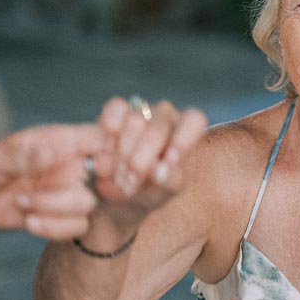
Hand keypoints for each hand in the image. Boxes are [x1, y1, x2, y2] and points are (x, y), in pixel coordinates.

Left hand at [0, 123, 106, 241]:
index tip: (94, 160)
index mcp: (58, 140)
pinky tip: (29, 222)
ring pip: (89, 204)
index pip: (101, 135)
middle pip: (105, 174)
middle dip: (86, 185)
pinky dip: (55, 228)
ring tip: (24, 204)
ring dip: (58, 209)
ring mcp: (62, 192)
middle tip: (53, 189)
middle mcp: (66, 165)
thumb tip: (53, 150)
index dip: (112, 145)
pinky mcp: (55, 217)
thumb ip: (22, 154)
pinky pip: (75, 227)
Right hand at [85, 96, 208, 218]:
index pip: (194, 120)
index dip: (182, 140)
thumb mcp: (164, 192)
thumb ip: (168, 180)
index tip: (169, 161)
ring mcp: (142, 109)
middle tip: (129, 185)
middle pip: (158, 130)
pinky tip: (105, 152)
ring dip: (121, 155)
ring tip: (116, 177)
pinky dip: (109, 133)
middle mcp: (167, 116)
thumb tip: (159, 169)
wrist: (117, 190)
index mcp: (188, 130)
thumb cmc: (151, 189)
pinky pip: (115, 110)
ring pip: (135, 121)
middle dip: (140, 162)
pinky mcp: (117, 108)